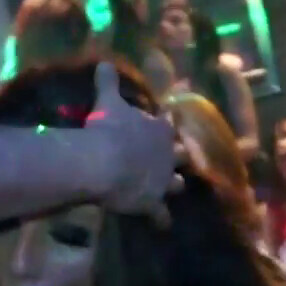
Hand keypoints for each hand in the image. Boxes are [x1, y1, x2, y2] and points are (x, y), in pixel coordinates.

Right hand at [86, 62, 180, 224]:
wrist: (104, 162)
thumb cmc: (108, 128)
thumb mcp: (107, 101)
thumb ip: (108, 81)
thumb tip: (103, 61)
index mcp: (160, 129)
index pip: (169, 124)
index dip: (167, 124)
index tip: (167, 123)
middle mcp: (168, 154)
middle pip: (181, 154)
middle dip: (178, 155)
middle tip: (174, 157)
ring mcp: (163, 180)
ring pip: (177, 184)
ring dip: (174, 185)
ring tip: (171, 188)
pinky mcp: (153, 203)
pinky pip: (161, 215)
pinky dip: (161, 219)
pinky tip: (161, 224)